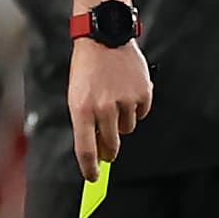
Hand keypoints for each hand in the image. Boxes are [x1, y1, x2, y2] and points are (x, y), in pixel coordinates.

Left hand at [68, 39, 152, 175]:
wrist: (103, 39)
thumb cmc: (86, 70)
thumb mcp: (76, 96)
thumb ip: (85, 124)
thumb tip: (96, 151)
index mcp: (81, 109)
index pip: (86, 150)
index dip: (90, 168)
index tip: (93, 178)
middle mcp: (104, 108)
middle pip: (111, 145)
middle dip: (109, 150)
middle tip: (108, 150)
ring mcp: (125, 101)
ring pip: (127, 129)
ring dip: (121, 122)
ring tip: (114, 100)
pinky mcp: (143, 93)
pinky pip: (141, 114)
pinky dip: (135, 108)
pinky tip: (126, 91)